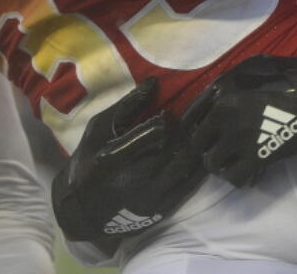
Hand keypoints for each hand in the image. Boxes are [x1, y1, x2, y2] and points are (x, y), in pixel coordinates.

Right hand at [52, 78, 204, 244]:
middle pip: (175, 147)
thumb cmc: (88, 162)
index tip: (177, 105)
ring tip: (212, 120)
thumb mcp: (97, 130)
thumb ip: (126, 107)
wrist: (84, 213)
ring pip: (187, 164)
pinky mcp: (163, 208)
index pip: (152, 133)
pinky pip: (191, 183)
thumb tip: (154, 82)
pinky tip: (207, 146)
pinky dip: (201, 162)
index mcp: (113, 158)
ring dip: (201, 141)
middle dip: (194, 123)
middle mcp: (134, 180)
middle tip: (210, 103)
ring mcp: (151, 197)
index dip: (169, 117)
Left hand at [181, 48, 296, 187]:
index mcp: (219, 94)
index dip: (194, 128)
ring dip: (220, 164)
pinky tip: (247, 170)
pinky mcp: (257, 157)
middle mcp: (223, 117)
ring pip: (213, 164)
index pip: (190, 119)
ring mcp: (239, 139)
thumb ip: (226, 86)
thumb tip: (212, 100)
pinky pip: (235, 177)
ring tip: (232, 161)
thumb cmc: (284, 75)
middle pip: (198, 143)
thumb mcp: (247, 69)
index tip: (202, 133)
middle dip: (206, 147)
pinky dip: (238, 177)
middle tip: (218, 148)